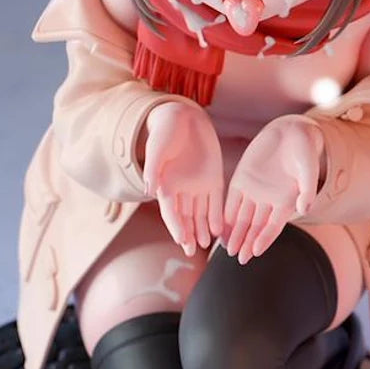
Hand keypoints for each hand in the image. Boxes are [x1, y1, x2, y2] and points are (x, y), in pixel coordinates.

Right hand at [142, 102, 223, 256]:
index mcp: (167, 184)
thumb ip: (154, 168)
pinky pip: (216, 202)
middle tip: (192, 251)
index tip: (181, 240)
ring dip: (202, 229)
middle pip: (185, 217)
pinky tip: (220, 230)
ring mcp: (198, 185)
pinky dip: (217, 216)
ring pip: (200, 213)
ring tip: (206, 244)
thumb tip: (149, 189)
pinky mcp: (213, 178)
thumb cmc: (166, 131)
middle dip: (188, 234)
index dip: (175, 226)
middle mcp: (182, 189)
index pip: (171, 211)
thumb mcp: (158, 148)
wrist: (184, 117)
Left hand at [223, 115, 324, 264]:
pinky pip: (232, 200)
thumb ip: (307, 189)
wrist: (291, 131)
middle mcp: (269, 200)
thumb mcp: (308, 168)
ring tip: (226, 249)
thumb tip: (306, 209)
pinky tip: (219, 227)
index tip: (254, 252)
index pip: (273, 227)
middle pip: (255, 227)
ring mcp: (254, 190)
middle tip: (238, 257)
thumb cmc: (304, 150)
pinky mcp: (242, 179)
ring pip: (242, 217)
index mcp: (286, 202)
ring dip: (235, 233)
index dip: (264, 240)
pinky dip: (226, 214)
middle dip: (246, 242)